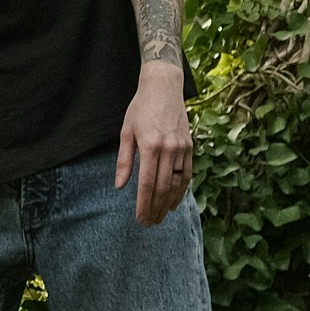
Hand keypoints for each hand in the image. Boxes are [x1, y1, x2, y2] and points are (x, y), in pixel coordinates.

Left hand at [114, 64, 192, 226]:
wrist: (164, 87)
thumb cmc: (141, 108)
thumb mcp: (126, 131)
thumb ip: (124, 160)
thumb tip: (120, 186)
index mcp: (150, 145)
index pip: (147, 183)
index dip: (144, 204)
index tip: (140, 218)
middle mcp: (168, 149)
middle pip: (163, 188)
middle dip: (156, 208)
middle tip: (149, 223)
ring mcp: (182, 148)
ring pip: (177, 184)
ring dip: (169, 203)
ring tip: (160, 216)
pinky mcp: (189, 146)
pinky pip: (187, 174)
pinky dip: (181, 190)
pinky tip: (174, 201)